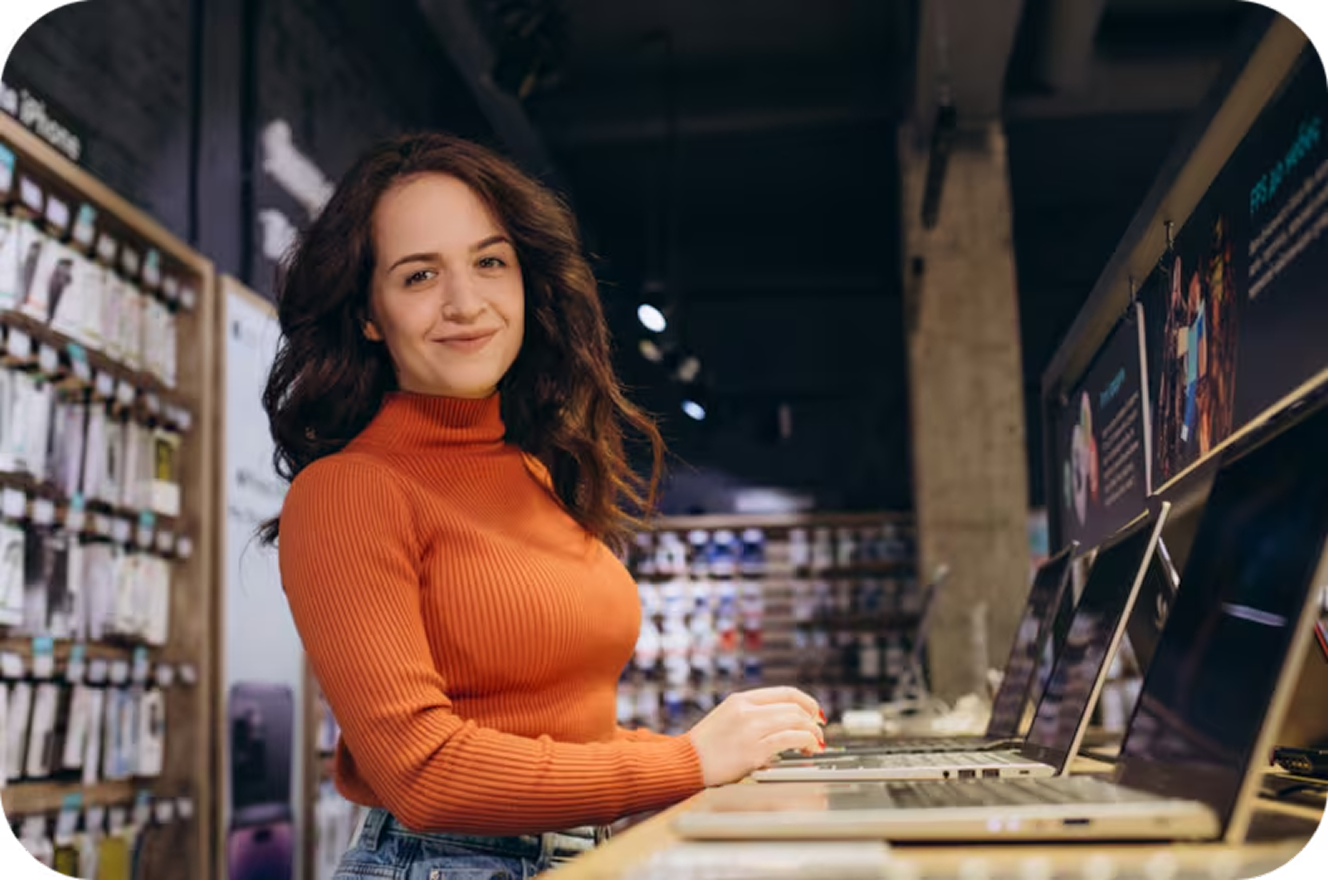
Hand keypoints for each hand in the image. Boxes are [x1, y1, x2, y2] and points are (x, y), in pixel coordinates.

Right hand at [685, 687, 824, 786]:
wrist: (685, 763)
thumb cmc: (705, 746)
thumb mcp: (727, 717)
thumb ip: (752, 714)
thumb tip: (785, 719)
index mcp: (741, 699)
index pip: (786, 692)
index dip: (807, 702)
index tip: (815, 713)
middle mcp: (747, 710)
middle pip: (794, 707)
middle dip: (812, 720)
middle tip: (817, 733)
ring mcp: (751, 729)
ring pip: (796, 721)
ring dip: (813, 733)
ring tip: (814, 744)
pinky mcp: (754, 750)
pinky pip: (791, 739)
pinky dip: (806, 742)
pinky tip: (808, 749)